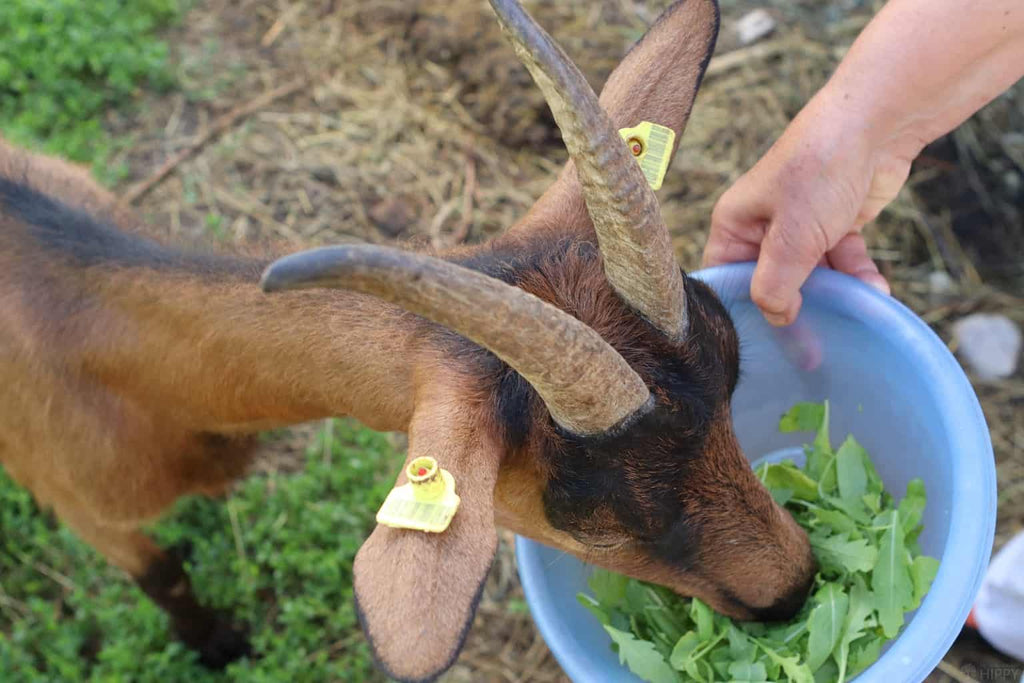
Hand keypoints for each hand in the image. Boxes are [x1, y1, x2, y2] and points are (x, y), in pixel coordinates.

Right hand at [702, 94, 900, 326]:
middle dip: (800, 306)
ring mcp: (800, 226)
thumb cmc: (820, 168)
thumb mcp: (792, 236)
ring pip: (812, 277)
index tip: (767, 340)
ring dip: (838, 293)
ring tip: (862, 303)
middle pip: (772, 284)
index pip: (727, 280)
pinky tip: (876, 287)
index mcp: (735, 224)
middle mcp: (762, 227)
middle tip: (817, 341)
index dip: (743, 310)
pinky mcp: (835, 226)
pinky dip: (857, 276)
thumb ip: (776, 285)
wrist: (877, 124)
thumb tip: (775, 319)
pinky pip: (841, 263)